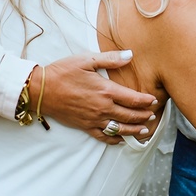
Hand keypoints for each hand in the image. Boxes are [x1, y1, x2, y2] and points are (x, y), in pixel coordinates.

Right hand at [40, 51, 159, 143]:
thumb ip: (110, 59)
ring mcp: (94, 119)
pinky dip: (114, 139)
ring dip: (134, 130)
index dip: (146, 101)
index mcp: (106, 90)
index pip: (133, 99)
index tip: (155, 101)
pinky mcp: (84, 126)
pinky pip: (103, 136)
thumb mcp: (87, 60)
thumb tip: (130, 54)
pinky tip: (120, 140)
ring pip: (119, 128)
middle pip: (130, 115)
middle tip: (153, 116)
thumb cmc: (63, 72)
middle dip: (144, 116)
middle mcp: (102, 107)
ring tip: (144, 130)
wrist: (41, 90)